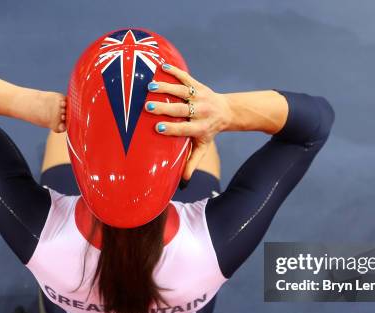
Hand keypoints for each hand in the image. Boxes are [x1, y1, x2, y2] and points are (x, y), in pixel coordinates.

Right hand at [146, 64, 230, 180]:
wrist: (226, 111)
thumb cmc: (208, 131)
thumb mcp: (202, 147)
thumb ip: (192, 162)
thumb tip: (182, 183)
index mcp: (199, 128)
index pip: (184, 129)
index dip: (172, 129)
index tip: (157, 128)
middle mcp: (200, 111)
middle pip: (181, 109)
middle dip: (165, 108)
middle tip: (148, 106)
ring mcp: (199, 96)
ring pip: (182, 91)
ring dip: (166, 88)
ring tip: (150, 86)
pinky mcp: (198, 85)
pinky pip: (186, 76)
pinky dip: (175, 71)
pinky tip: (161, 66)